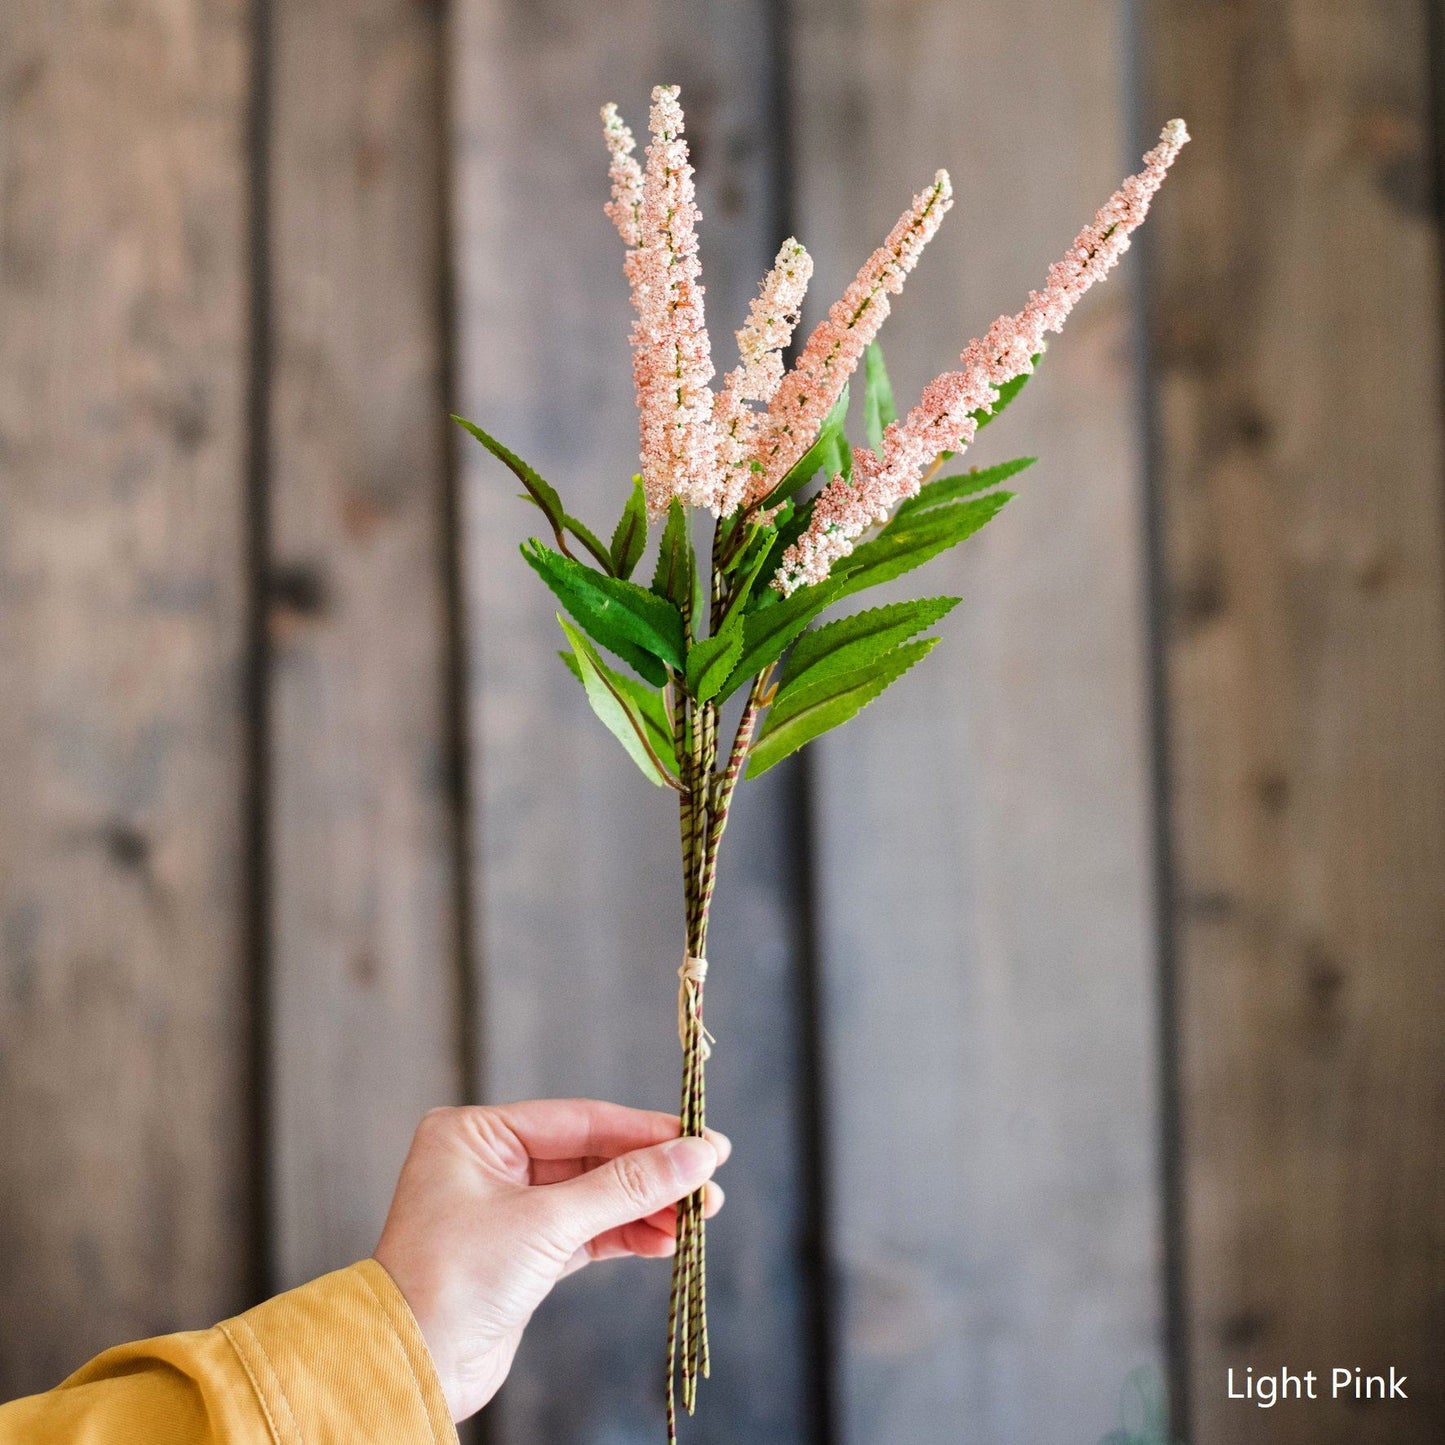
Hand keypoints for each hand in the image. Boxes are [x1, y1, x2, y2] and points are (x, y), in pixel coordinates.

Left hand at [373, 1099, 727, 1422]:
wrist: (410, 1369)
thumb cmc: (456, 1280)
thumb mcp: (546, 1223)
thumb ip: (626, 1187)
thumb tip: (696, 1155)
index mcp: (475, 1133)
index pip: (579, 1119)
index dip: (645, 1131)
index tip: (702, 1139)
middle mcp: (488, 1162)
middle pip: (591, 1156)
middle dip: (651, 1173)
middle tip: (709, 1181)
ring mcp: (505, 1208)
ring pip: (593, 1196)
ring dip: (645, 1207)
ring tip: (699, 1215)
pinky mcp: (521, 1252)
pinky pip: (585, 1231)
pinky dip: (625, 1236)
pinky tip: (665, 1240)